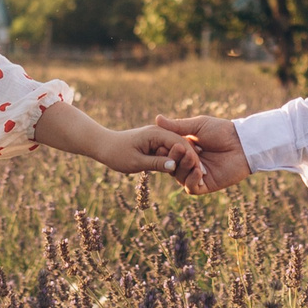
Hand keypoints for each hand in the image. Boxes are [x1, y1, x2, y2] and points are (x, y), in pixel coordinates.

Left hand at [31, 102, 198, 182]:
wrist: (103, 145)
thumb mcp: (136, 162)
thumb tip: (174, 166)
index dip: (192, 157)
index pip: (180, 143)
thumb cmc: (116, 154)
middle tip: (205, 174)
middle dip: (193, 158)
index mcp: (156, 133)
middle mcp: (159, 132)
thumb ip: (155, 163)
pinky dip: (178, 159)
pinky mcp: (155, 143)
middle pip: (182, 145)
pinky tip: (186, 171)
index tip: (201, 171)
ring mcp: (158, 137)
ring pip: (178, 148)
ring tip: (199, 174)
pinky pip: (171, 151)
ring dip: (187, 160)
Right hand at [152, 114, 249, 194]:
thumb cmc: (222, 131)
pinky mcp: (206, 185)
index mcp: (185, 149)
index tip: (164, 144)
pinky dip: (191, 180)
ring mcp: (197, 174)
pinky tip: (199, 170)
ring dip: (183, 167)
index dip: (164, 150)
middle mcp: (188, 163)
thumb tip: (156, 119)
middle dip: (173, 158)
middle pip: (171, 166)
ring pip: (179, 177)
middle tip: (180, 149)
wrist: (242, 143)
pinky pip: (191, 188)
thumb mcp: (197, 126)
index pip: (167, 153)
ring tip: (192, 157)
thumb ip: (177, 126)